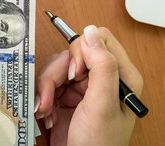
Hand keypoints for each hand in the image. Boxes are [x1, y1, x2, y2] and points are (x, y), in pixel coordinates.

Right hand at [35, 25, 143, 145]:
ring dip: (47, 88)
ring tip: (47, 111)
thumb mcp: (102, 105)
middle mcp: (103, 77)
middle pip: (73, 53)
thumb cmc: (99, 145)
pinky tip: (47, 115)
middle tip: (53, 97)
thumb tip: (91, 31)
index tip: (74, 74)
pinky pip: (49, 82)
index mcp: (121, 75)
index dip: (82, 51)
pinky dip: (44, 97)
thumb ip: (102, 66)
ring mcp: (84, 87)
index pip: (99, 39)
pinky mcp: (68, 96)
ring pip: (58, 66)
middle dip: (57, 75)